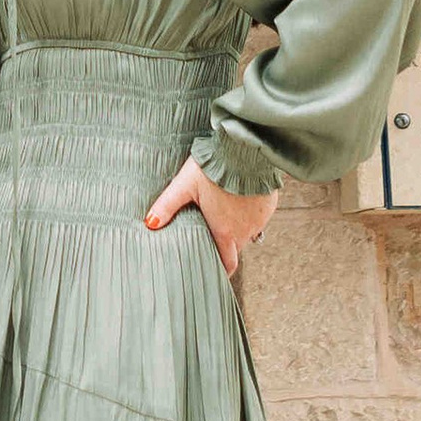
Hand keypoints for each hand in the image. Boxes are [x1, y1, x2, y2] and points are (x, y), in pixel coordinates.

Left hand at [144, 155, 277, 280]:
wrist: (244, 150)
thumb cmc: (213, 168)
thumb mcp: (184, 186)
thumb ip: (167, 205)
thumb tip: (150, 223)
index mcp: (225, 232)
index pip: (228, 263)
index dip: (222, 270)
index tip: (217, 271)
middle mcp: (245, 230)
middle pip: (237, 247)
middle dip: (227, 245)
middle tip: (215, 236)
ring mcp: (260, 219)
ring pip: (249, 231)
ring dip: (239, 227)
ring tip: (226, 213)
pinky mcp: (269, 205)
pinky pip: (260, 215)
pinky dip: (250, 212)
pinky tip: (240, 199)